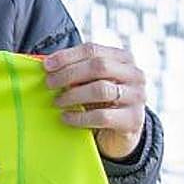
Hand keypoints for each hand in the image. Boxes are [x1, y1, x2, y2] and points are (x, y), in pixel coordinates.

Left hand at [43, 43, 147, 160]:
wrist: (120, 133)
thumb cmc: (101, 102)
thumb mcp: (90, 82)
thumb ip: (75, 71)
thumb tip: (47, 65)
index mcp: (123, 58)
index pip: (93, 50)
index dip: (67, 56)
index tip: (46, 65)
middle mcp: (134, 74)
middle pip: (99, 66)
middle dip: (69, 74)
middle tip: (49, 84)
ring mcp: (137, 97)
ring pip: (101, 89)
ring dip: (73, 95)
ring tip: (57, 102)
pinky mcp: (133, 120)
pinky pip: (102, 116)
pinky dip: (80, 117)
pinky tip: (66, 117)